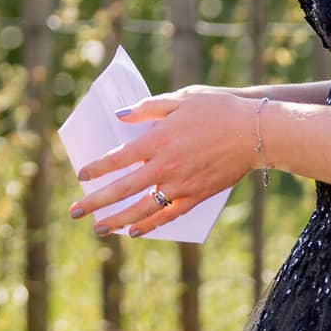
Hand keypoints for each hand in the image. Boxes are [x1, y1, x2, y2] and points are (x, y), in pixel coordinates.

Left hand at [67, 86, 256, 237]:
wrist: (256, 132)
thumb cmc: (218, 109)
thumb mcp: (180, 98)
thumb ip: (147, 108)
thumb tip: (119, 116)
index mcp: (158, 140)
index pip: (118, 158)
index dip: (97, 168)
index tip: (81, 175)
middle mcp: (165, 166)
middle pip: (123, 188)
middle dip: (96, 202)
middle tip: (75, 212)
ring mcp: (181, 184)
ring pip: (142, 208)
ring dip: (117, 219)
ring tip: (99, 227)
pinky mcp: (197, 196)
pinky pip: (168, 215)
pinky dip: (149, 225)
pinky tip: (133, 231)